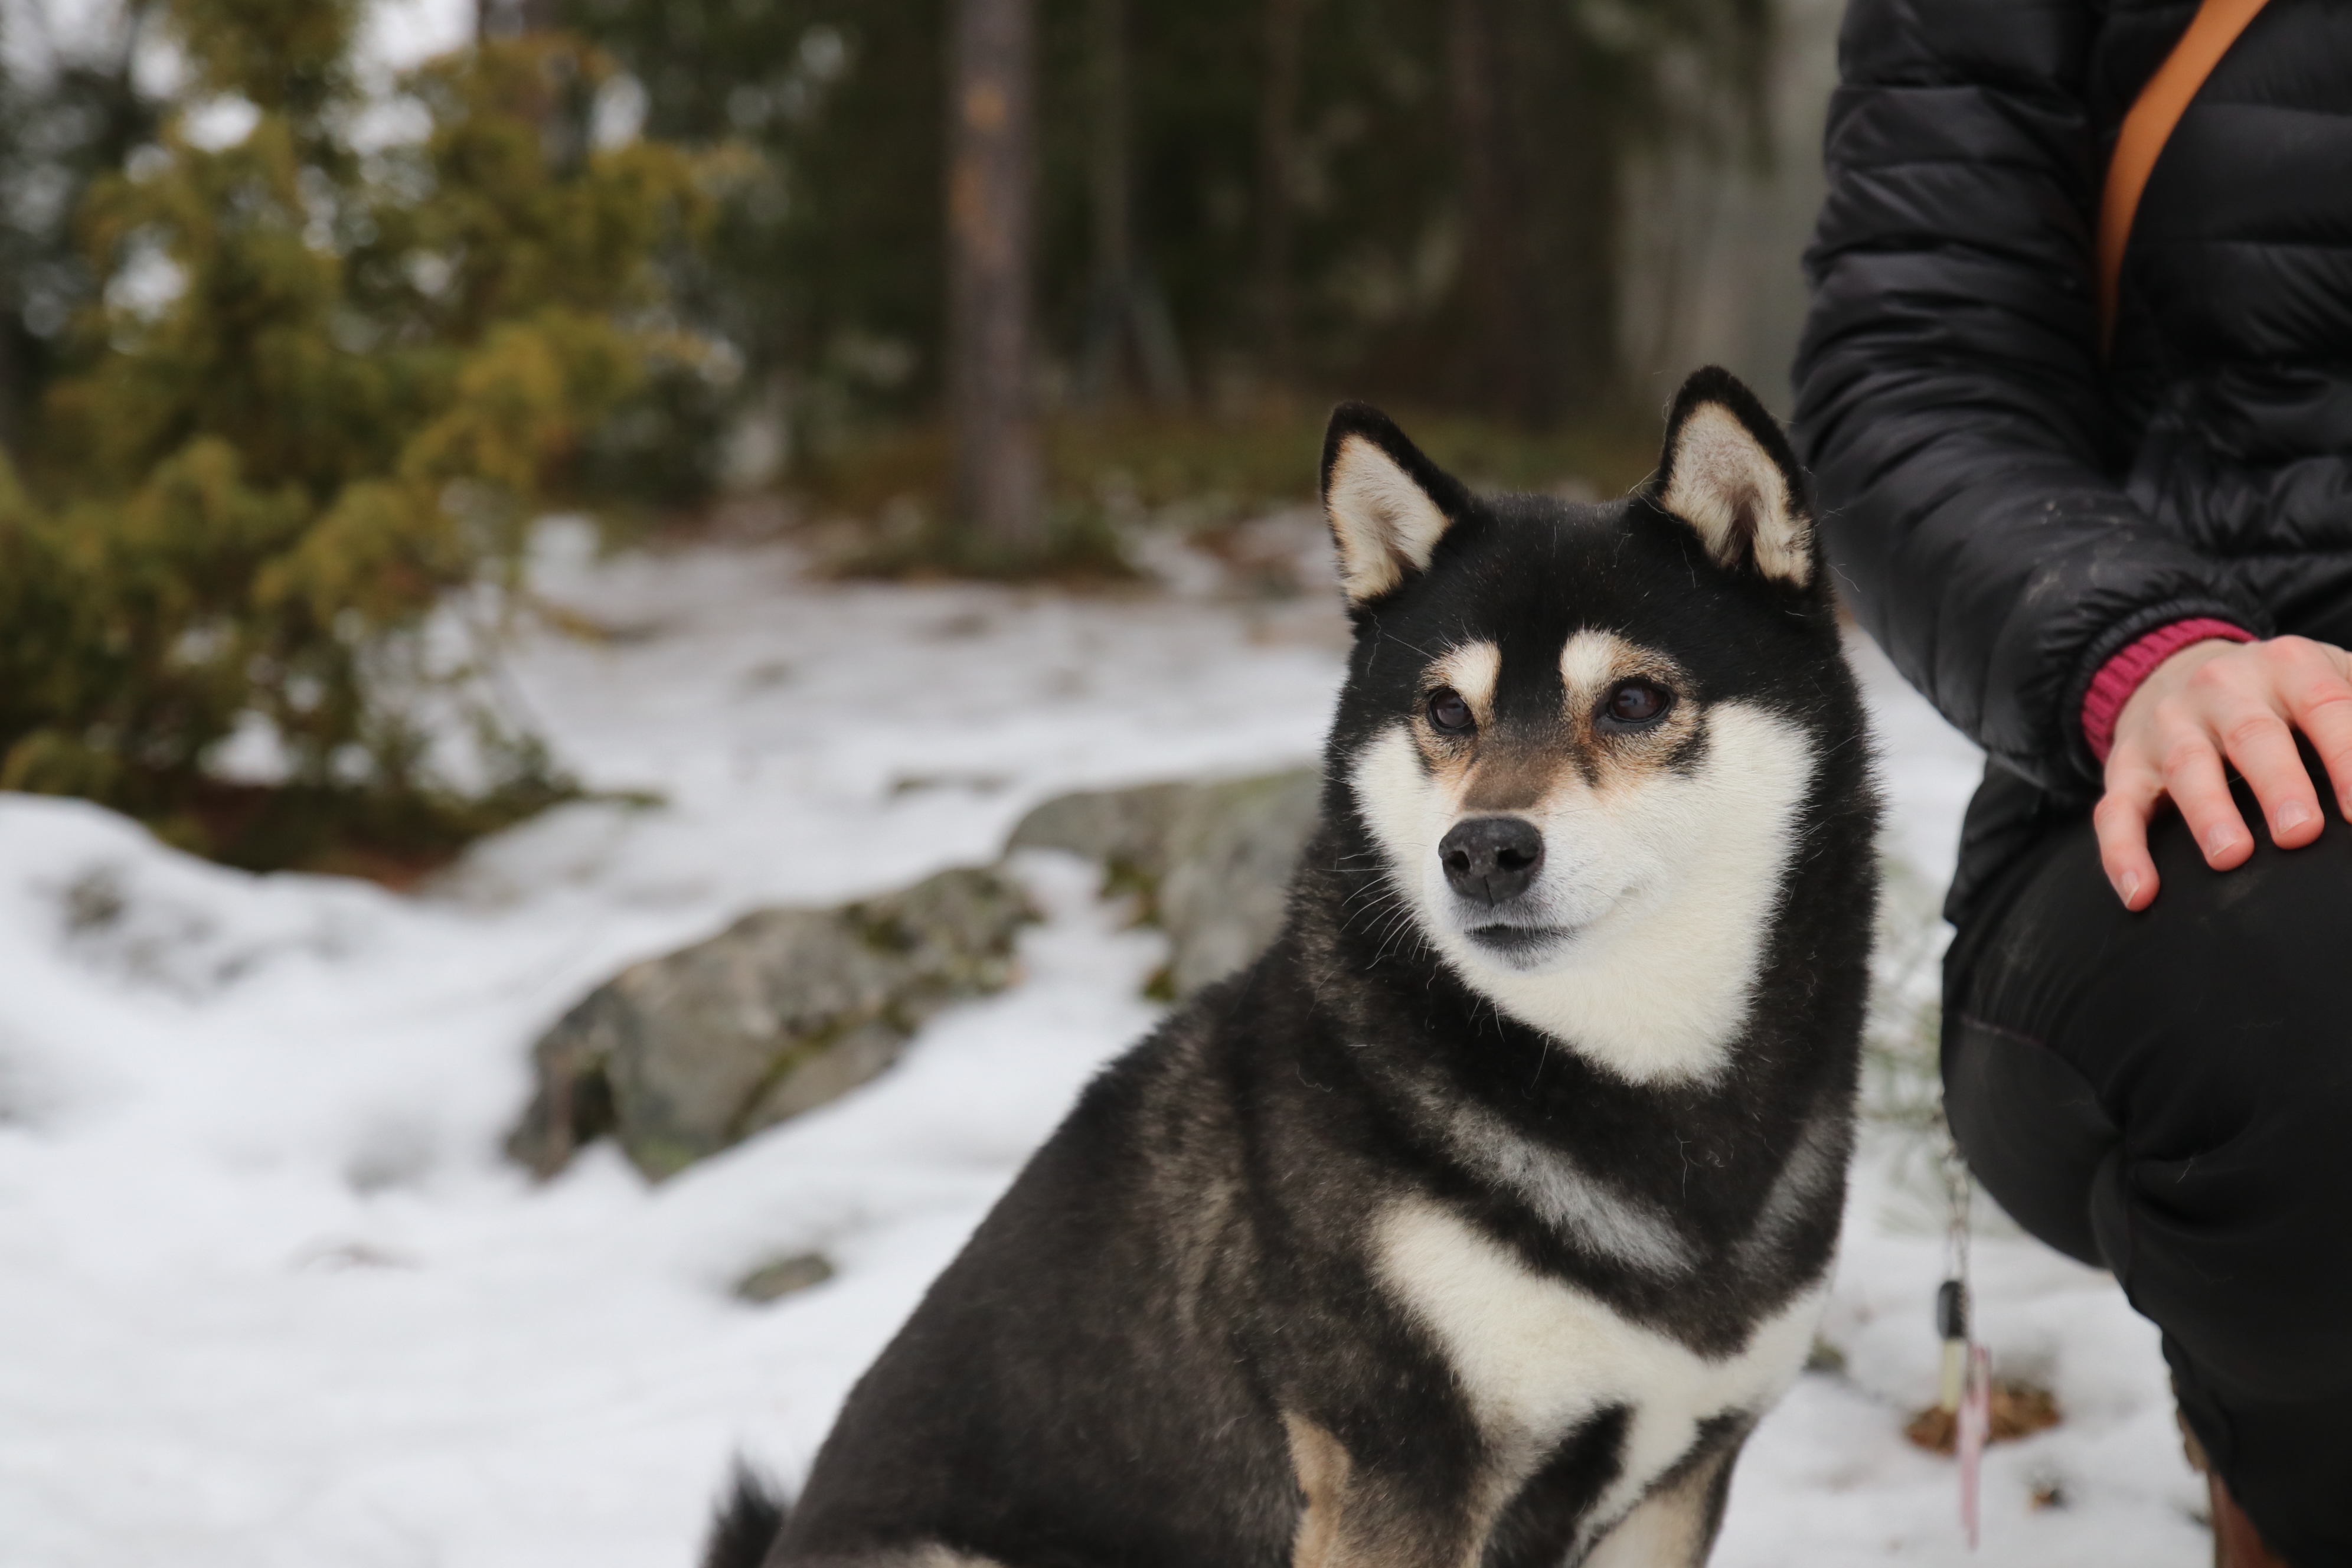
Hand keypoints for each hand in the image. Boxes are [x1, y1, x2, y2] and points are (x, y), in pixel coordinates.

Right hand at [2094, 636, 2351, 909]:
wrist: (2176, 672)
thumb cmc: (2283, 699)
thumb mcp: (2336, 682)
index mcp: (2290, 665)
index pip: (2328, 705)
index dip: (2350, 755)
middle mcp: (2222, 688)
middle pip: (2251, 735)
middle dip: (2278, 783)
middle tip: (2302, 833)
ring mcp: (2167, 727)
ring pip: (2184, 768)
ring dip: (2207, 812)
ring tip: (2231, 857)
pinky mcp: (2124, 767)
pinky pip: (2114, 811)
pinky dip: (2123, 854)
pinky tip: (2141, 894)